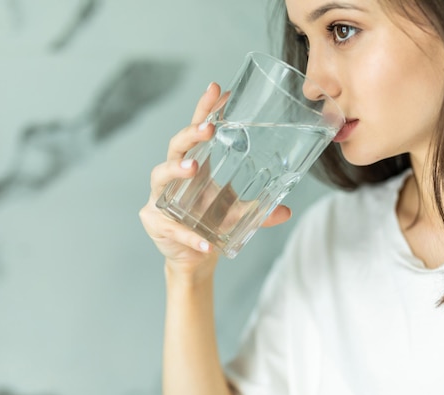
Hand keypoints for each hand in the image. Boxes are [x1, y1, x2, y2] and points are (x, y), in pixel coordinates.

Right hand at [139, 83, 290, 280]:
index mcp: (195, 165)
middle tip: (209, 128)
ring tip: (194, 167)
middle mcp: (173, 176)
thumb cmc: (211, 222)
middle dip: (191, 133)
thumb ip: (260, 211)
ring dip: (176, 169)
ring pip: (161, 177)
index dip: (205, 109)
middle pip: (176, 145)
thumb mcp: (238, 213)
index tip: (217, 88)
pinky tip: (205, 244)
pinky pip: (173, 227)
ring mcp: (160, 198)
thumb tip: (287, 210)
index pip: (198, 130)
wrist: (194, 256)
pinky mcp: (156, 223)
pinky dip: (190, 236)